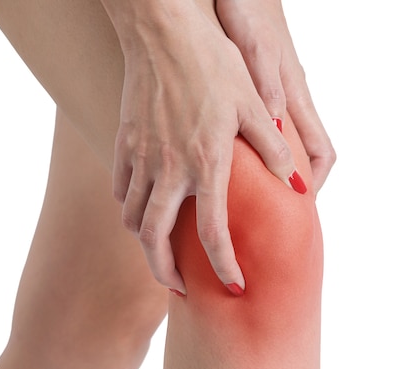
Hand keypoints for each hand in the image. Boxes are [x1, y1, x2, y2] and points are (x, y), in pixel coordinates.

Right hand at [109, 3, 301, 294]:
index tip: (234, 286)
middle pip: (155, 240)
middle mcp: (169, 169)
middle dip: (165, 273)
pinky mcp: (124, 143)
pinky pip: (120, 190)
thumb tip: (297, 186)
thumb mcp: (253, 104)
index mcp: (206, 163)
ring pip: (133, 219)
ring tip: (159, 254)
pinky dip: (129, 210)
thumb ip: (273, 151)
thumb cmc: (212, 63)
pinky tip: (141, 212)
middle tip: (180, 287)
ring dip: (146, 245)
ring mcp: (141, 157)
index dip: (225, 266)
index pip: (214, 232)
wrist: (163, 31)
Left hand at [216, 0, 335, 192]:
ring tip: (248, 192)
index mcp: (295, 95)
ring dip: (275, 168)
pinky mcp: (261, 89)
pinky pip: (267, 128)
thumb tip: (276, 124)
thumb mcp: (253, 47)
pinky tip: (232, 157)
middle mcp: (290, 100)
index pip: (320, 151)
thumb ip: (265, 84)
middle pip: (305, 153)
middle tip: (270, 207)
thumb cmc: (249, 9)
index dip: (315, 180)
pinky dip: (259, 148)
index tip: (299, 202)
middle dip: (294, 182)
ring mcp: (277, 96)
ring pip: (285, 143)